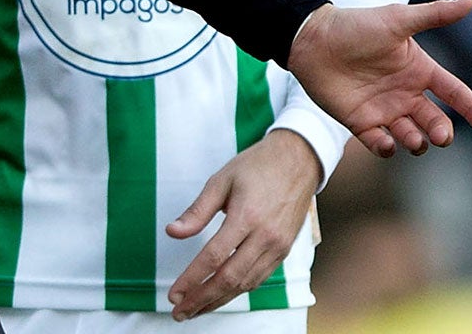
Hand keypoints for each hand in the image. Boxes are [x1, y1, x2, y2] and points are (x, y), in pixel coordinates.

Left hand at [163, 129, 321, 319]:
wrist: (299, 159)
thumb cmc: (258, 166)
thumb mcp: (222, 180)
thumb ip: (197, 211)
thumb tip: (172, 232)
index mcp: (247, 215)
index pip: (214, 257)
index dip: (191, 279)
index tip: (174, 294)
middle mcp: (265, 235)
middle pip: (229, 278)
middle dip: (201, 300)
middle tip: (180, 312)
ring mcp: (278, 245)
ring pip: (245, 284)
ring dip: (218, 301)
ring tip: (196, 309)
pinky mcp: (284, 249)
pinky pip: (259, 278)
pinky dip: (238, 290)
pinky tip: (222, 294)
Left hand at [285, 0, 471, 157]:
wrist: (314, 40)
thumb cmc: (358, 26)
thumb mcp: (398, 20)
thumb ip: (434, 14)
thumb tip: (470, 0)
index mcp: (419, 69)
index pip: (453, 91)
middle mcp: (405, 93)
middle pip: (434, 120)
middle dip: (442, 130)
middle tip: (442, 136)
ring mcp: (384, 110)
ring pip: (411, 135)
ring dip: (417, 141)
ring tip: (415, 139)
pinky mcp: (361, 123)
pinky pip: (379, 143)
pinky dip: (387, 148)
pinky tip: (388, 144)